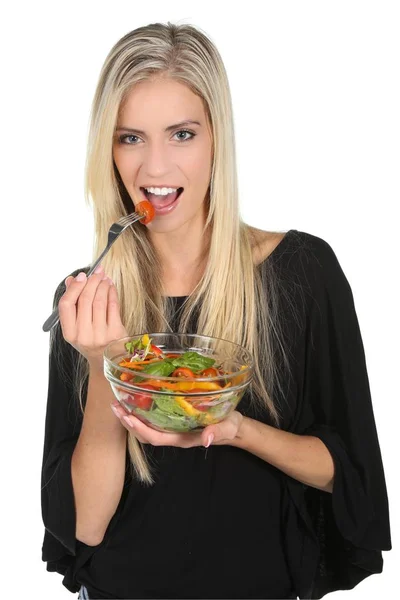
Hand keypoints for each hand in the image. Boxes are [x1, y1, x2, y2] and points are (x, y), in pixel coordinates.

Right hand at [58, 265, 127, 369]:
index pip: (66, 305)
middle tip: (97, 272)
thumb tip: (72, 280)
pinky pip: (113, 306)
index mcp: (70, 334)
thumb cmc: (90, 339)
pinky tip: (111, 287)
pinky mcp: (116, 333)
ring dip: (102, 285)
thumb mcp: (77, 326)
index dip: (74, 288)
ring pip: (100, 301)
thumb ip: (73, 304)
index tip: (81, 276)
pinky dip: (112, 293)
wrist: (106, 361)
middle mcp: (84, 335)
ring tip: (104, 278)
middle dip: (92, 282)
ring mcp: (100, 335)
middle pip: (85, 300)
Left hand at [110, 401, 243, 447]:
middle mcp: (174, 435)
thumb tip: (207, 439)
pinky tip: (136, 398)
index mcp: (182, 438)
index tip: (128, 418)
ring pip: (146, 427)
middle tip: (115, 406)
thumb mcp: (227, 427)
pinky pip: (153, 418)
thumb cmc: (229, 426)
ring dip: (131, 417)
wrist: (233, 426)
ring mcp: (173, 428)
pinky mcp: (174, 419)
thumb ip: (218, 432)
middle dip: (129, 422)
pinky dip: (141, 410)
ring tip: (119, 403)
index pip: (156, 438)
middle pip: (145, 434)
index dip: (141, 430)